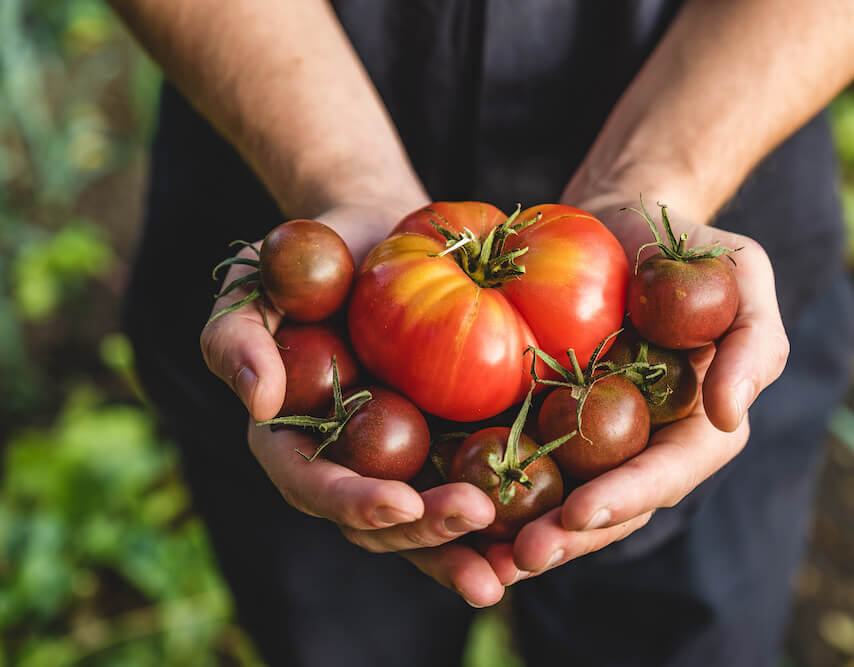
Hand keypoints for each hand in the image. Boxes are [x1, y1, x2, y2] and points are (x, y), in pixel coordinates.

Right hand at [201, 203, 505, 607]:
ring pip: (429, 525)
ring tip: (514, 566)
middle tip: (475, 517)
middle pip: (379, 523)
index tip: (401, 503)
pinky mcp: (450, 444)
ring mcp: (403, 461)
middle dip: (426, 534)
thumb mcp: (253, 283)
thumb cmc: (308, 257)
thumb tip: (255, 403)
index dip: (354, 502)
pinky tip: (544, 531)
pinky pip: (474, 487)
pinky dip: (505, 519)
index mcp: (294, 442)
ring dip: (467, 550)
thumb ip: (235, 338)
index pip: (314, 486)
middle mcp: (349, 465)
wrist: (379, 238)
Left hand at [478, 189, 788, 581]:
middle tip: (521, 558)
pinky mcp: (544, 420)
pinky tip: (453, 511)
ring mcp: (591, 441)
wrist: (618, 225)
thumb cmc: (689, 247)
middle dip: (569, 537)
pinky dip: (491, 493)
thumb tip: (730, 414)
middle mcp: (643, 447)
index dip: (628, 496)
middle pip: (610, 507)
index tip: (584, 512)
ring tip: (483, 563)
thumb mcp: (742, 273)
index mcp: (696, 427)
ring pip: (560, 502)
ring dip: (526, 535)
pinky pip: (520, 463)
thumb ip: (754, 341)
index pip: (668, 473)